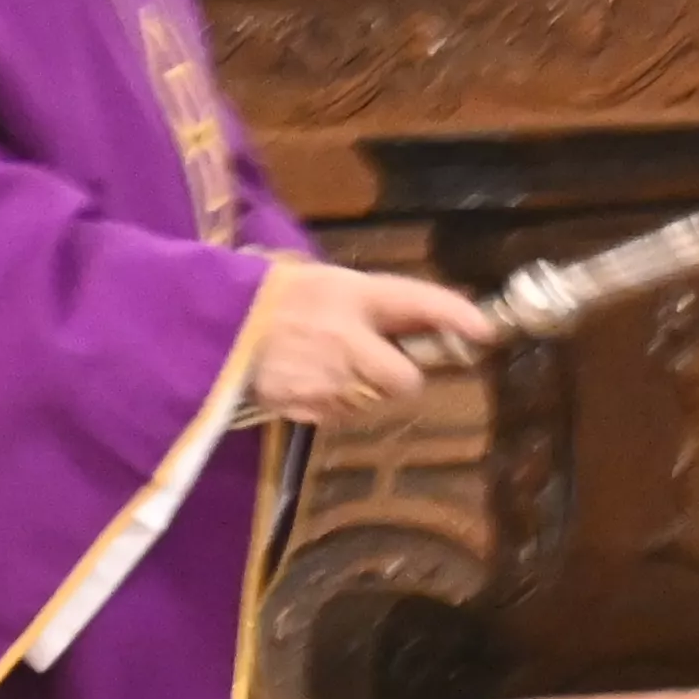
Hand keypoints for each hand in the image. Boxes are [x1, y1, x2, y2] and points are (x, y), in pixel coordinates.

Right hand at [249, 261, 495, 432]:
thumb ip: (378, 305)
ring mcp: (327, 380)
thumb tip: (430, 321)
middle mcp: (346, 339)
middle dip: (398, 376)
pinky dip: (333, 403)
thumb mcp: (328, 284)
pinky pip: (341, 414)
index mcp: (350, 295)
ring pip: (373, 402)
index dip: (455, 316)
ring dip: (363, 391)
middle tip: (377, 360)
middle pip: (406, 380)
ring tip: (327, 365)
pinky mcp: (307, 409)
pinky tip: (308, 381)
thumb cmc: (274, 300)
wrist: (212, 327)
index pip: (416, 301)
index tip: (486, 330)